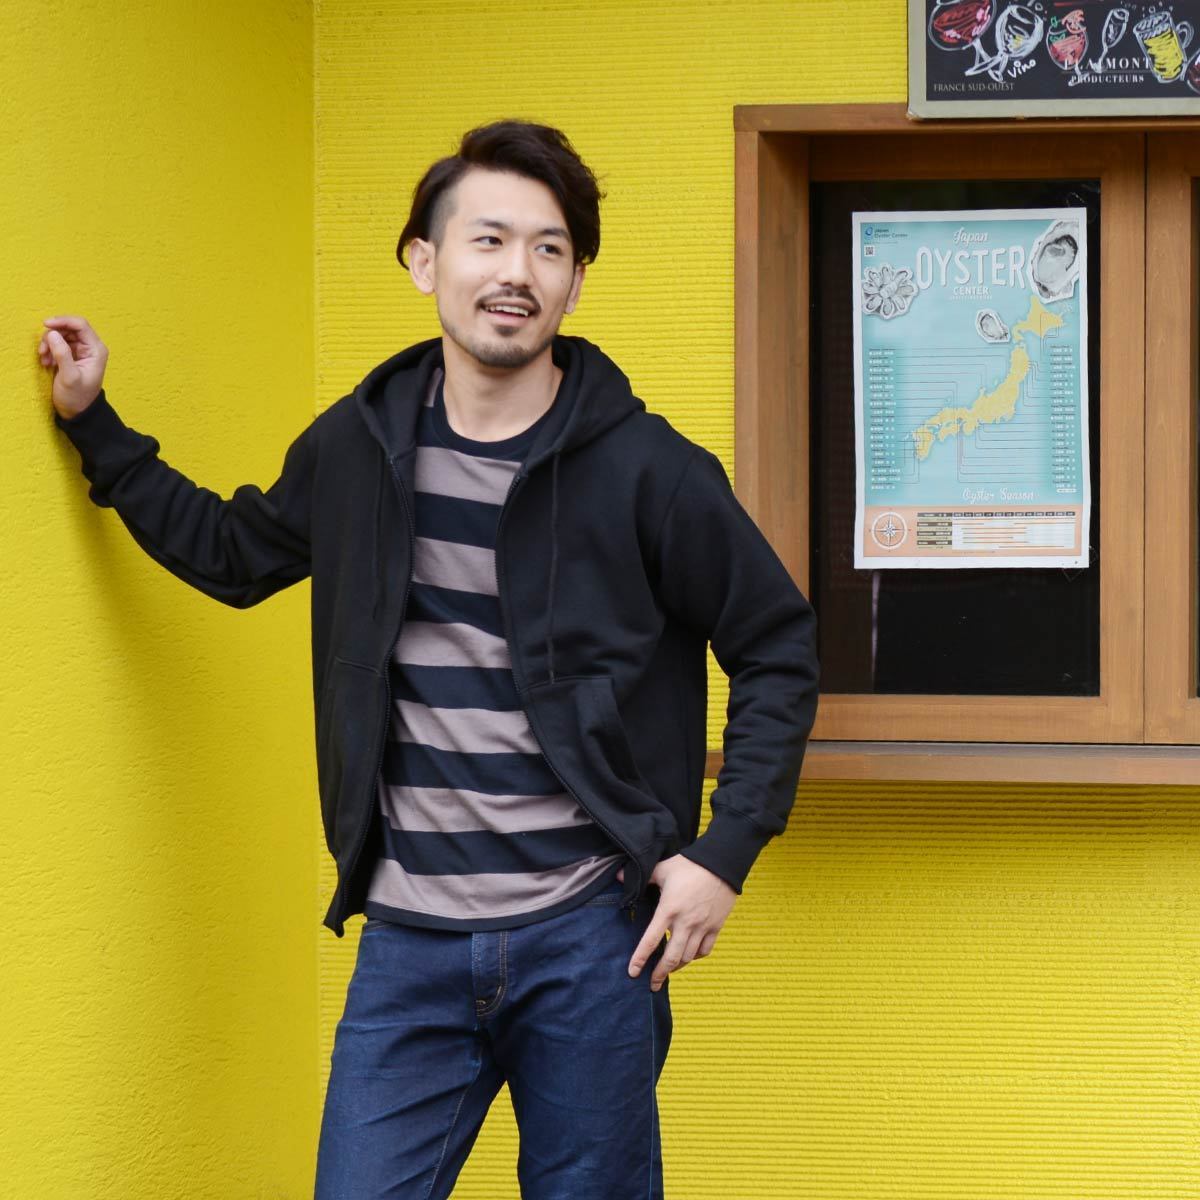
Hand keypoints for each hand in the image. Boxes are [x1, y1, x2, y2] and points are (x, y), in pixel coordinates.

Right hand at [38, 314, 107, 419]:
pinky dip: (49, 350)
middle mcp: (91, 347)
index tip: (46, 324)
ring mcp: (81, 350)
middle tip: (42, 350)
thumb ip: (62, 354)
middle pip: (69, 328)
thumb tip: (53, 334)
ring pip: (61, 335)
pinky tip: (46, 362)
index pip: (80, 325)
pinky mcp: (72, 355)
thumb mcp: (69, 377)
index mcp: (96, 350)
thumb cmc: (77, 397)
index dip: (62, 321)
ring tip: (44, 360)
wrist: (78, 411)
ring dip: (49, 344)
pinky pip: (58, 344)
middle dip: (53, 336)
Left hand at [625, 855, 736, 990]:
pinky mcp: (715, 926)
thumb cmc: (690, 865)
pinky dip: (696, 957)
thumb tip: (618, 875)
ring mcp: (702, 926)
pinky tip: (689, 956)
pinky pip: (705, 950)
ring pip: (688, 957)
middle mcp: (685, 923)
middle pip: (671, 958)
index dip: (640, 959)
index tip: (633, 973)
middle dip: (660, 974)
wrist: (721, 864)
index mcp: (668, 910)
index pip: (651, 940)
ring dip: (677, 966)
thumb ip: (643, 877)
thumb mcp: (663, 869)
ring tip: (668, 970)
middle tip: (652, 984)